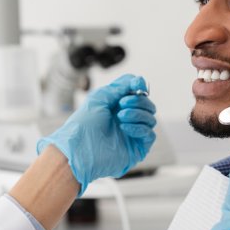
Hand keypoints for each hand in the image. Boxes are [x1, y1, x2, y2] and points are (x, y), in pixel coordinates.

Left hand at [37, 74, 156, 195]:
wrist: (79, 149)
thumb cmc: (84, 124)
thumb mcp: (100, 97)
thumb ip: (120, 87)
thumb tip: (139, 81)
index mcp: (118, 106)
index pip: (137, 93)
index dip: (139, 86)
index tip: (137, 84)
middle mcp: (127, 119)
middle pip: (147, 104)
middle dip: (138, 100)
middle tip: (122, 104)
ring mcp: (133, 134)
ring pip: (150, 118)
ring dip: (137, 113)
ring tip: (120, 117)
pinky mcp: (137, 148)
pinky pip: (149, 134)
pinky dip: (139, 128)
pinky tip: (124, 127)